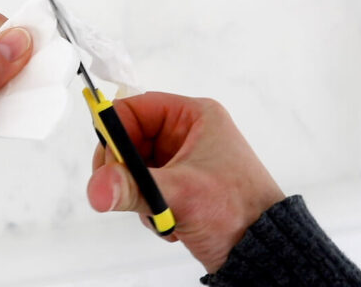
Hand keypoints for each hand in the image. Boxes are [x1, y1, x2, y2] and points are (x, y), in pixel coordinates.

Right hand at [85, 92, 283, 271]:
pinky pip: (144, 189)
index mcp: (194, 117)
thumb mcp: (181, 194)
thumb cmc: (239, 211)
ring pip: (134, 168)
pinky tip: (169, 222)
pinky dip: (148, 208)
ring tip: (160, 212)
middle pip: (129, 140)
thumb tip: (97, 187)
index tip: (105, 163)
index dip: (114, 132)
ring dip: (138, 194)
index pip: (135, 108)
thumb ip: (134, 188)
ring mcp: (182, 161)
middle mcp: (187, 134)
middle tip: (121, 192)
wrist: (263, 251)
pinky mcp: (179, 186)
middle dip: (124, 171)